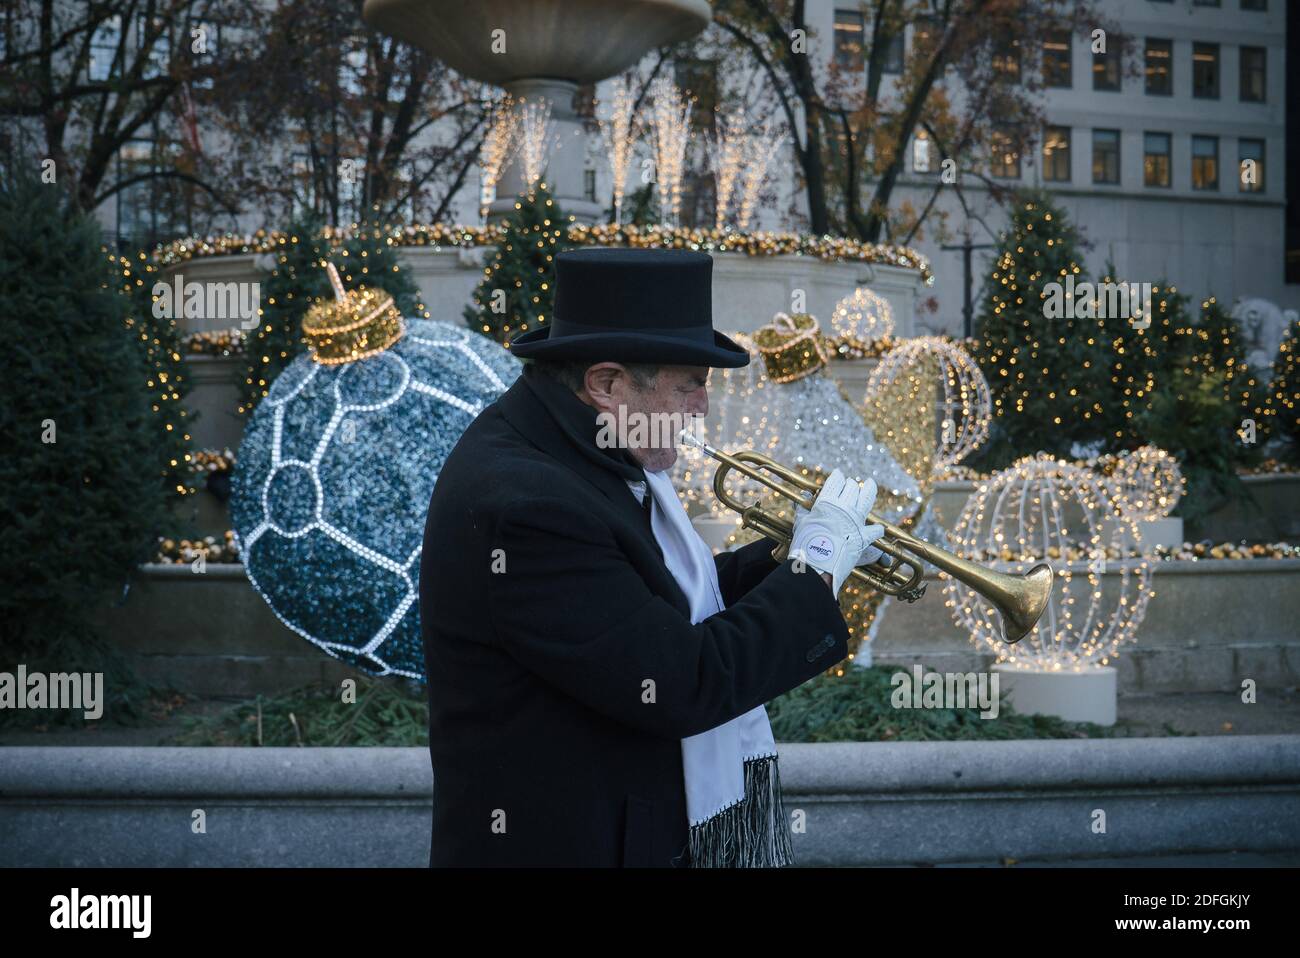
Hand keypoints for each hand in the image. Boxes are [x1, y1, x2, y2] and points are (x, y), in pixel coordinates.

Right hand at [789, 469, 881, 595]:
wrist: (817, 562)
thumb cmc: (805, 542)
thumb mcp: (801, 522)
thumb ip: (803, 508)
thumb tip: (804, 495)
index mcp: (827, 501)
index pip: (835, 482)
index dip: (837, 476)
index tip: (838, 474)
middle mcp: (844, 507)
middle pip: (852, 488)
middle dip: (850, 484)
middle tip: (849, 484)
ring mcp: (856, 521)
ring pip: (867, 498)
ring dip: (869, 490)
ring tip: (870, 483)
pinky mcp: (863, 537)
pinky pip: (875, 530)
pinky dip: (877, 529)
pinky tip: (879, 528)